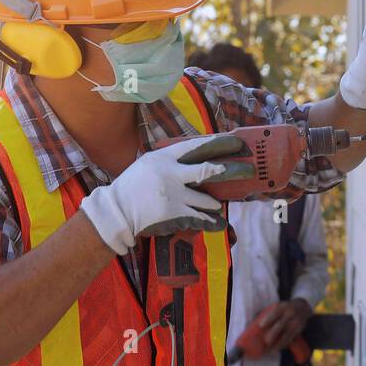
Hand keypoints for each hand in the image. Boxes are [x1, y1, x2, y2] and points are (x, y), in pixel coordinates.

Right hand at [79, 134, 253, 253]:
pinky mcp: (174, 213)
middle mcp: (170, 173)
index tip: (236, 142)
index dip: (219, 144)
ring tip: (218, 205)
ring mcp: (173, 194)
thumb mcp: (148, 164)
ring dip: (214, 203)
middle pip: (206, 171)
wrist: (117, 211)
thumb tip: (195, 158)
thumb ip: (170, 160)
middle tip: (248, 170)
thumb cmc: (132, 187)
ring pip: (206, 199)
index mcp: (163, 157)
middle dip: (230, 170)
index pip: (196, 146)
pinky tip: (220, 223)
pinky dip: (211, 222)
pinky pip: (200, 218)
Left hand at [257, 299, 313, 351]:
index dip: (268, 319)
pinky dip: (284, 344)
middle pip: (281, 324)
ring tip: (271, 350)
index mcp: (282, 307)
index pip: (275, 313)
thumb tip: (254, 323)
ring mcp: (295, 322)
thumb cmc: (285, 308)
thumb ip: (269, 312)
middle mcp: (289, 314)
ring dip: (278, 343)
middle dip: (273, 333)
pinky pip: (291, 338)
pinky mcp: (299, 329)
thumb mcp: (279, 306)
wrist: (303, 307)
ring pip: (286, 334)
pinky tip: (277, 349)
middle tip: (266, 341)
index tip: (260, 326)